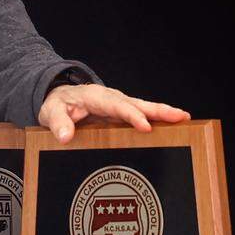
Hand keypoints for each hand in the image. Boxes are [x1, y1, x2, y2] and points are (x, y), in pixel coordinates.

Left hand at [38, 83, 189, 143]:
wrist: (57, 98)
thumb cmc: (55, 105)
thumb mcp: (49, 112)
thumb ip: (57, 123)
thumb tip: (65, 137)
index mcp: (94, 97)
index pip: (116, 106)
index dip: (131, 115)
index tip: (145, 126)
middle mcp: (110, 98)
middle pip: (137, 103)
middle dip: (158, 110)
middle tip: (180, 116)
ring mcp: (118, 104)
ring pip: (143, 107)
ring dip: (163, 113)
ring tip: (184, 118)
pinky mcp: (121, 112)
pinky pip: (141, 113)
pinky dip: (157, 118)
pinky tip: (173, 125)